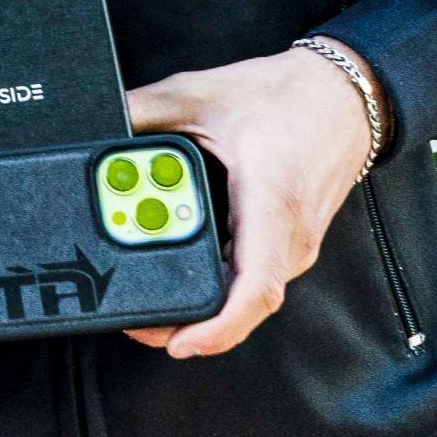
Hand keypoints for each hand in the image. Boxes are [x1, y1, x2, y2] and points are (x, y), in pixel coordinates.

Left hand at [125, 43, 378, 358]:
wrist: (342, 96)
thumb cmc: (281, 95)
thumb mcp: (197, 93)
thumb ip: (140, 111)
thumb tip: (93, 124)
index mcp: (270, 205)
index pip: (253, 288)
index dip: (217, 327)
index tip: (178, 342)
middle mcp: (289, 239)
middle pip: (242, 304)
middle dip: (189, 322)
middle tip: (132, 317)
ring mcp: (294, 246)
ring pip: (246, 293)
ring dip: (203, 304)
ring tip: (147, 300)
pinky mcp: (290, 243)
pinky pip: (251, 276)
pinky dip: (218, 282)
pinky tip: (182, 273)